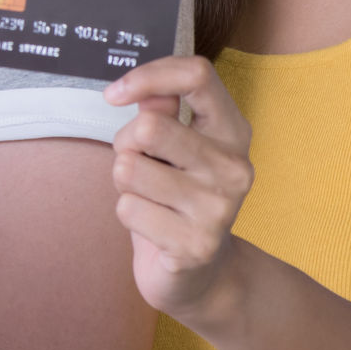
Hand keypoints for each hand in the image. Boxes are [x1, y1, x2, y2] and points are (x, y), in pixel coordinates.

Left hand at [102, 56, 257, 328]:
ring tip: (149, 197)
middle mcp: (234, 167)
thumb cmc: (178, 198)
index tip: (115, 94)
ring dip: (124, 183)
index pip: (197, 75)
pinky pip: (127, 209)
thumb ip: (161, 112)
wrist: (202, 274)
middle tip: (138, 165)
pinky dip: (128, 215)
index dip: (148, 76)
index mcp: (232, 132)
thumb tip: (141, 90)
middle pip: (149, 126)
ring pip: (128, 168)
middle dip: (125, 144)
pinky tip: (153, 227)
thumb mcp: (173, 149)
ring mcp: (218, 208)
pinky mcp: (195, 245)